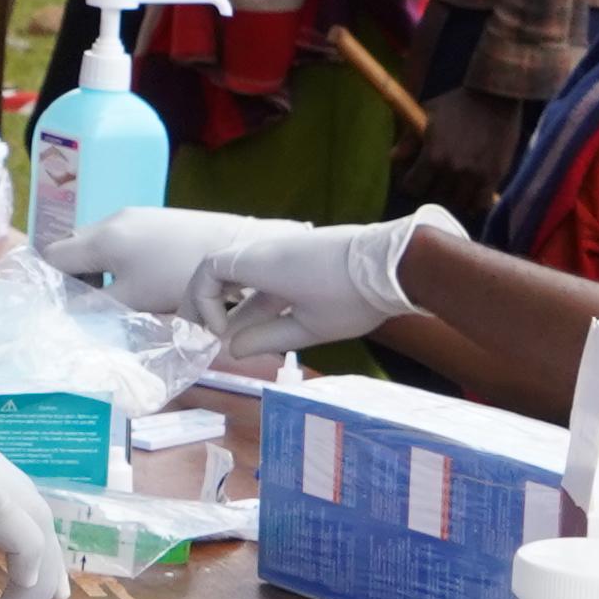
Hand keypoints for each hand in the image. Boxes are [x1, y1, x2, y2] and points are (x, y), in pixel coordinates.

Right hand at [72, 204, 308, 307]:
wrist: (233, 247)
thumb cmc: (179, 276)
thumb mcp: (132, 300)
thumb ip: (94, 307)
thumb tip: (64, 315)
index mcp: (100, 239)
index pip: (52, 255)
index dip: (48, 282)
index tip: (57, 306)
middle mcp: (111, 220)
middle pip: (71, 245)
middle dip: (70, 275)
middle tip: (83, 305)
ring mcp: (134, 215)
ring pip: (95, 241)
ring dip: (93, 267)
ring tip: (110, 295)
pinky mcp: (153, 218)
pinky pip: (117, 237)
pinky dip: (114, 259)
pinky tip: (135, 279)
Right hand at [178, 210, 448, 364]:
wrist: (396, 265)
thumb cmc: (349, 298)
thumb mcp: (308, 327)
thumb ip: (265, 338)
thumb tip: (232, 349)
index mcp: (259, 263)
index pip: (207, 272)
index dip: (203, 303)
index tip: (219, 333)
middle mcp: (267, 250)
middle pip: (222, 271)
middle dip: (212, 304)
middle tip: (208, 335)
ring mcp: (287, 249)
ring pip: (248, 276)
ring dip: (238, 305)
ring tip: (238, 339)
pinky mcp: (306, 254)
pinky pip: (269, 274)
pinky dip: (260, 297)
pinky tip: (266, 324)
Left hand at [400, 82, 539, 222]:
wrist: (495, 97)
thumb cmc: (457, 104)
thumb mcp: (427, 114)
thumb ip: (409, 138)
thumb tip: (394, 157)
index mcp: (433, 155)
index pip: (412, 187)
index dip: (410, 184)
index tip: (414, 178)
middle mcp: (452, 169)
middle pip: (434, 197)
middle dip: (431, 189)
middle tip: (435, 181)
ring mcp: (474, 175)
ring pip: (457, 203)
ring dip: (453, 197)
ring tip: (453, 188)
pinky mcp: (494, 176)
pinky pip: (481, 204)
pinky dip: (474, 202)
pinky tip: (472, 195)